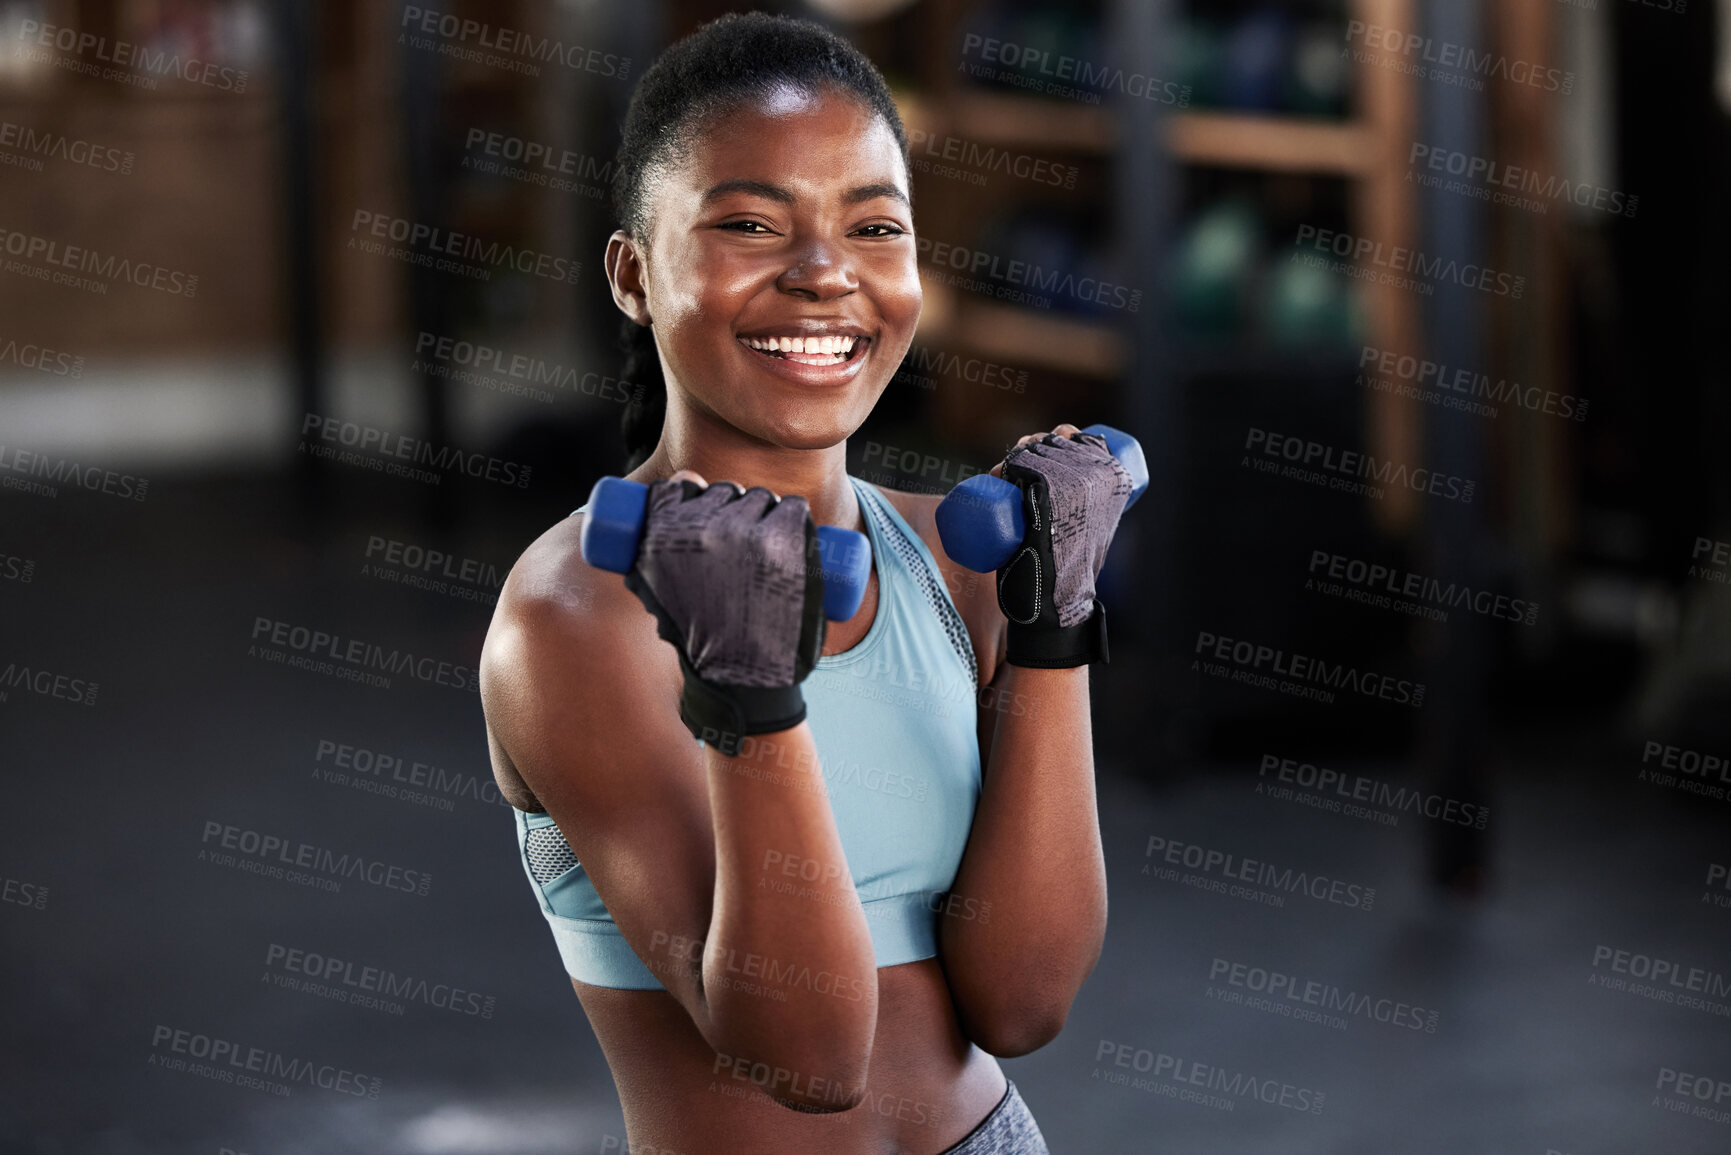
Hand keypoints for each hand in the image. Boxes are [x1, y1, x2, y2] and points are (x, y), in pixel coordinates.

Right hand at [621, 471, 824, 752]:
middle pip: (725, 491)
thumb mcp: (662, 598)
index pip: (681, 488)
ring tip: (766, 544)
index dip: (693, 492)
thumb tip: (682, 486)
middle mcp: (702, 529)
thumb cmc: (702, 642)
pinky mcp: (784, 540)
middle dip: (733, 506)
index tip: (704, 510)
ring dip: (766, 512)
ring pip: (761, 498)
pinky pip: (794, 507)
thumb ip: (651, 558)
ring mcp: (746, 533)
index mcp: (663, 538)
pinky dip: (795, 516)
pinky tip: (792, 530)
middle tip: (740, 539)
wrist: (743, 678)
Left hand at [992, 425, 1131, 666]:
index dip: (1053, 438)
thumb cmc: (1075, 565)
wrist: (1061, 599)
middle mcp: (1097, 472)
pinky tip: (996, 474)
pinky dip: (1005, 467)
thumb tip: (1084, 489)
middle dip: (1027, 447)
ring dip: (1011, 458)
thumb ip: (1094, 505)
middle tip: (1011, 474)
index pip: (1075, 436)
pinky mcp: (1046, 493)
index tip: (1035, 457)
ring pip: (1031, 452)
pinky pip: (1020, 466)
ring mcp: (1072, 481)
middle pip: (1050, 441)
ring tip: (1001, 477)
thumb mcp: (1094, 525)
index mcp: (1115, 474)